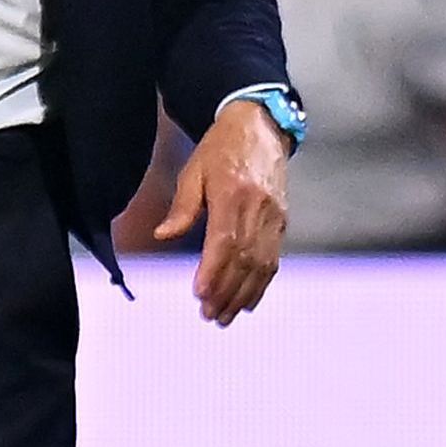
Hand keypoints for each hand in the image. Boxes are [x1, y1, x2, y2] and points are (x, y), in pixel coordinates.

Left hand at [155, 94, 290, 322]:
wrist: (260, 130)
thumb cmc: (219, 150)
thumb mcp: (194, 172)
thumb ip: (182, 207)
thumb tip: (162, 235)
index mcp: (236, 195)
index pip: (226, 241)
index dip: (214, 271)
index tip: (200, 294)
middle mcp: (261, 210)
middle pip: (245, 259)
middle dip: (227, 291)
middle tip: (209, 315)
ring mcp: (276, 218)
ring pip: (263, 264)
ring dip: (244, 294)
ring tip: (224, 316)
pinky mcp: (282, 223)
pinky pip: (273, 259)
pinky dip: (261, 283)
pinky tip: (247, 301)